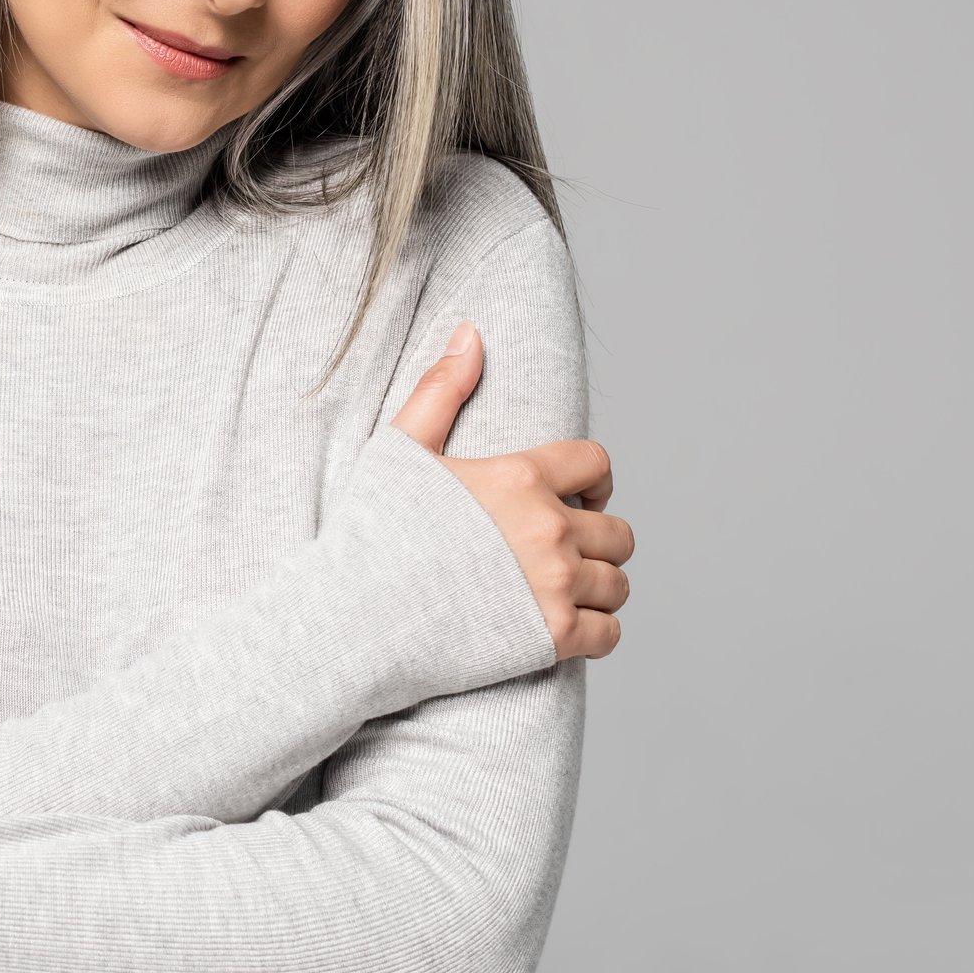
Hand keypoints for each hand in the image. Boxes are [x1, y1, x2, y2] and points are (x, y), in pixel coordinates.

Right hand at [387, 320, 634, 660]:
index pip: (596, 464)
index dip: (597, 479)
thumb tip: (471, 335)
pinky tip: (571, 627)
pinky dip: (598, 631)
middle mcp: (549, 529)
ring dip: (601, 586)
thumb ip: (441, 391)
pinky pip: (609, 634)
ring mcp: (554, 586)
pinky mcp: (552, 637)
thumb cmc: (371, 532)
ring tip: (570, 591)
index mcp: (521, 478)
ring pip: (618, 584)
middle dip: (601, 540)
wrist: (354, 614)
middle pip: (619, 532)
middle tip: (571, 551)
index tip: (584, 497)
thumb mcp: (400, 450)